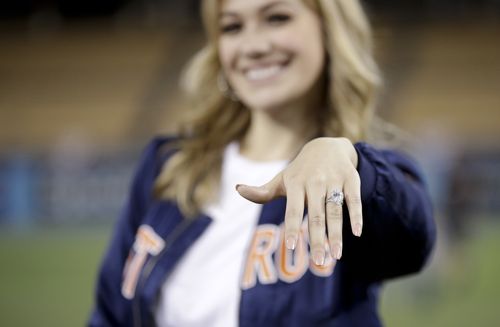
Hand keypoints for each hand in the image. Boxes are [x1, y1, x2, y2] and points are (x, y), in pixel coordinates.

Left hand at [236, 137, 362, 264]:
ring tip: (335, 255)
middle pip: (316, 215)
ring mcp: (334, 180)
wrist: (327, 146)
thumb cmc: (300, 170)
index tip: (292, 247)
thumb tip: (238, 190)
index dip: (293, 228)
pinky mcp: (351, 178)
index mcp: (295, 184)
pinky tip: (357, 232)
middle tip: (318, 261)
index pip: (293, 210)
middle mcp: (314, 182)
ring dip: (336, 234)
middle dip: (317, 239)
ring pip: (335, 210)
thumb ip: (262, 191)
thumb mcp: (282, 179)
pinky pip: (354, 199)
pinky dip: (356, 215)